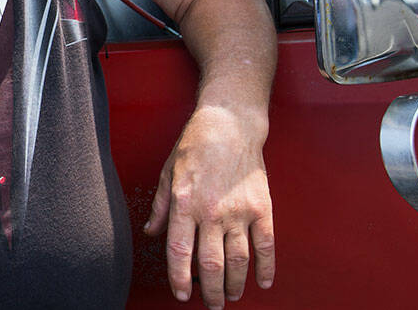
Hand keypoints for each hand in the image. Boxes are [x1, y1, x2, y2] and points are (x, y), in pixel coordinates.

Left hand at [144, 104, 274, 308]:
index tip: (181, 294)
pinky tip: (262, 282)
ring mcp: (239, 211)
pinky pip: (266, 246)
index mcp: (184, 203)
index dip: (179, 278)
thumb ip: (160, 207)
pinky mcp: (262, 208)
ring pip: (238, 261)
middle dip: (209, 291)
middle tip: (210, 304)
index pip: (180, 251)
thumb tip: (151, 232)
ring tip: (230, 296)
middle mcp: (211, 211)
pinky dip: (266, 268)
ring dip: (234, 285)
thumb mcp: (167, 173)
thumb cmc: (194, 146)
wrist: (229, 125)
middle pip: (211, 264)